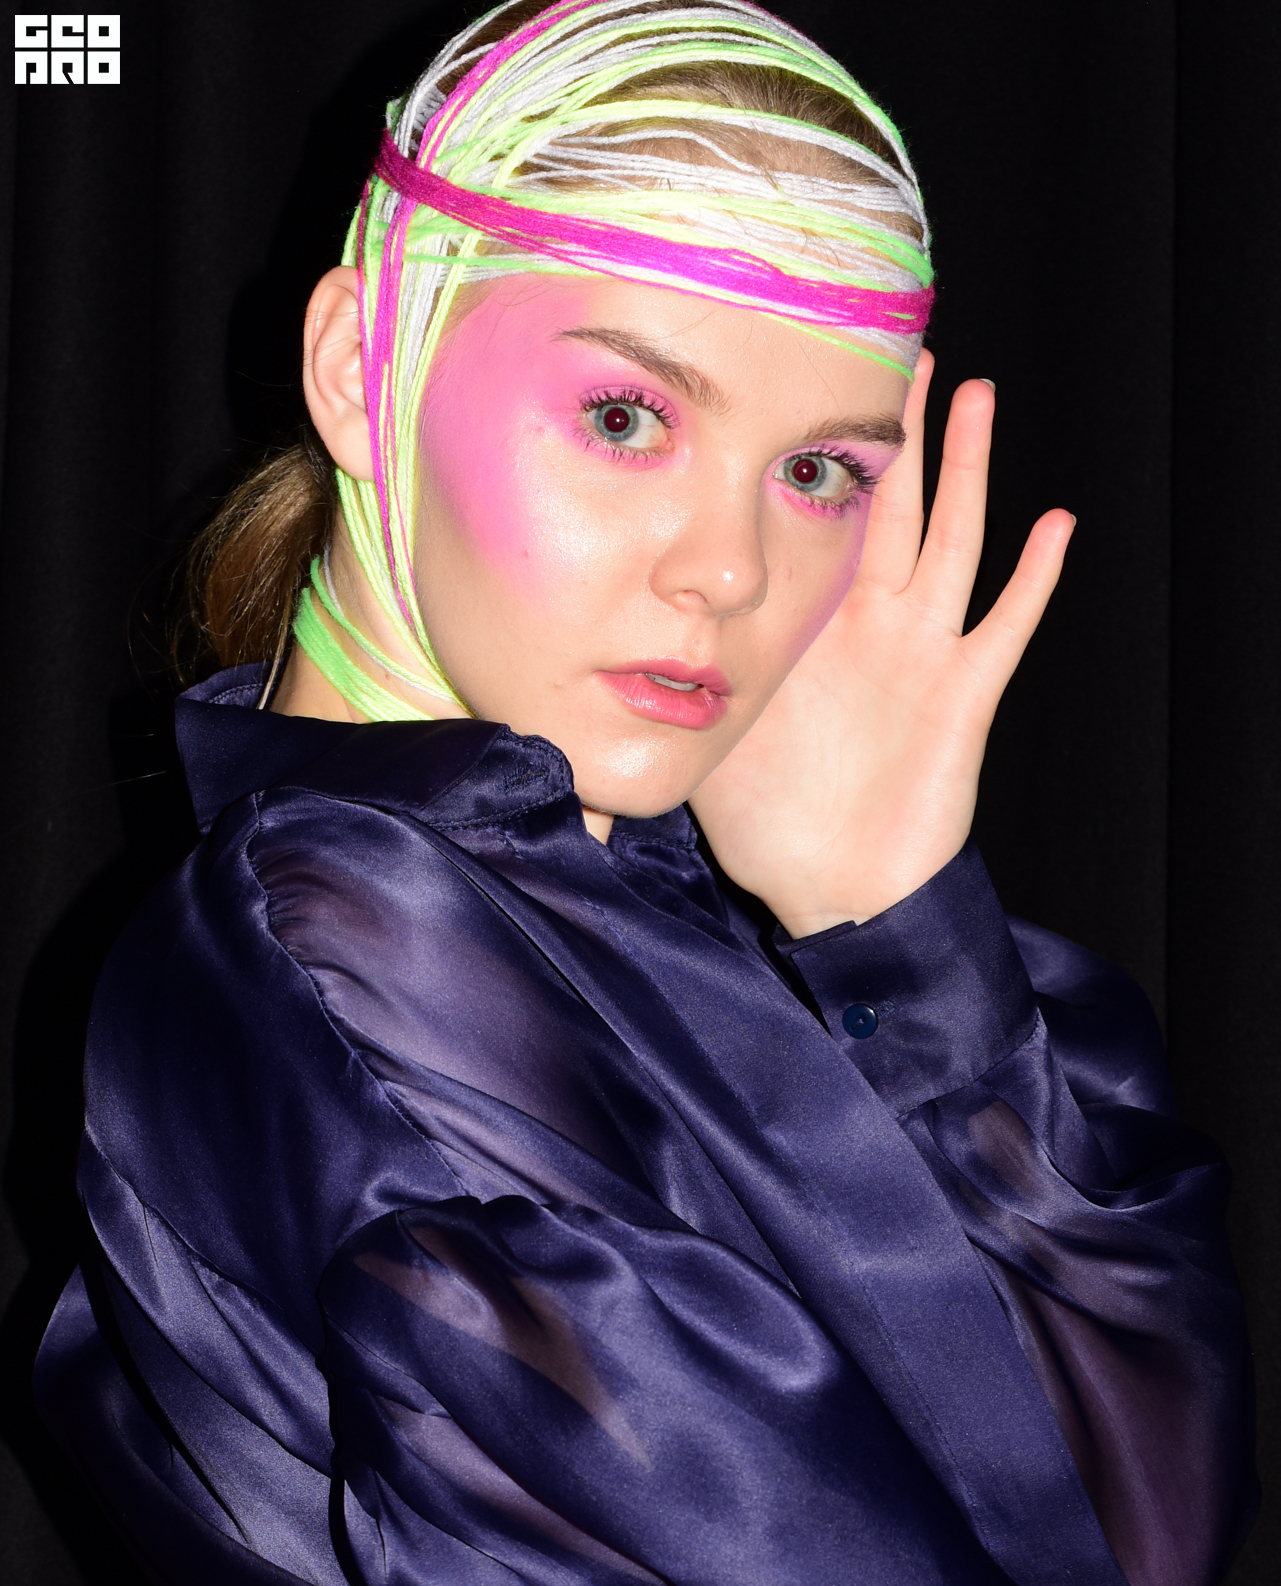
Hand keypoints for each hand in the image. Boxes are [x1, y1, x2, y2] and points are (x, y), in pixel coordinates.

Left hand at [689, 354, 1073, 937]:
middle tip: (909, 349)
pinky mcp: (963, 696)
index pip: (821, 520)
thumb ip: (670, 682)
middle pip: (892, 506)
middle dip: (900, 431)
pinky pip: (1002, 627)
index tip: (815, 380)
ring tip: (978, 395)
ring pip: (951, 540)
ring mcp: (922, 654)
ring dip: (967, 470)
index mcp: (813, 626)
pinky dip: (1032, 579)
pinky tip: (1055, 524)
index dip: (824, 454)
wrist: (836, 893)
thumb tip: (594, 646)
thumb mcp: (707, 735)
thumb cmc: (770, 824)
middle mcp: (872, 625)